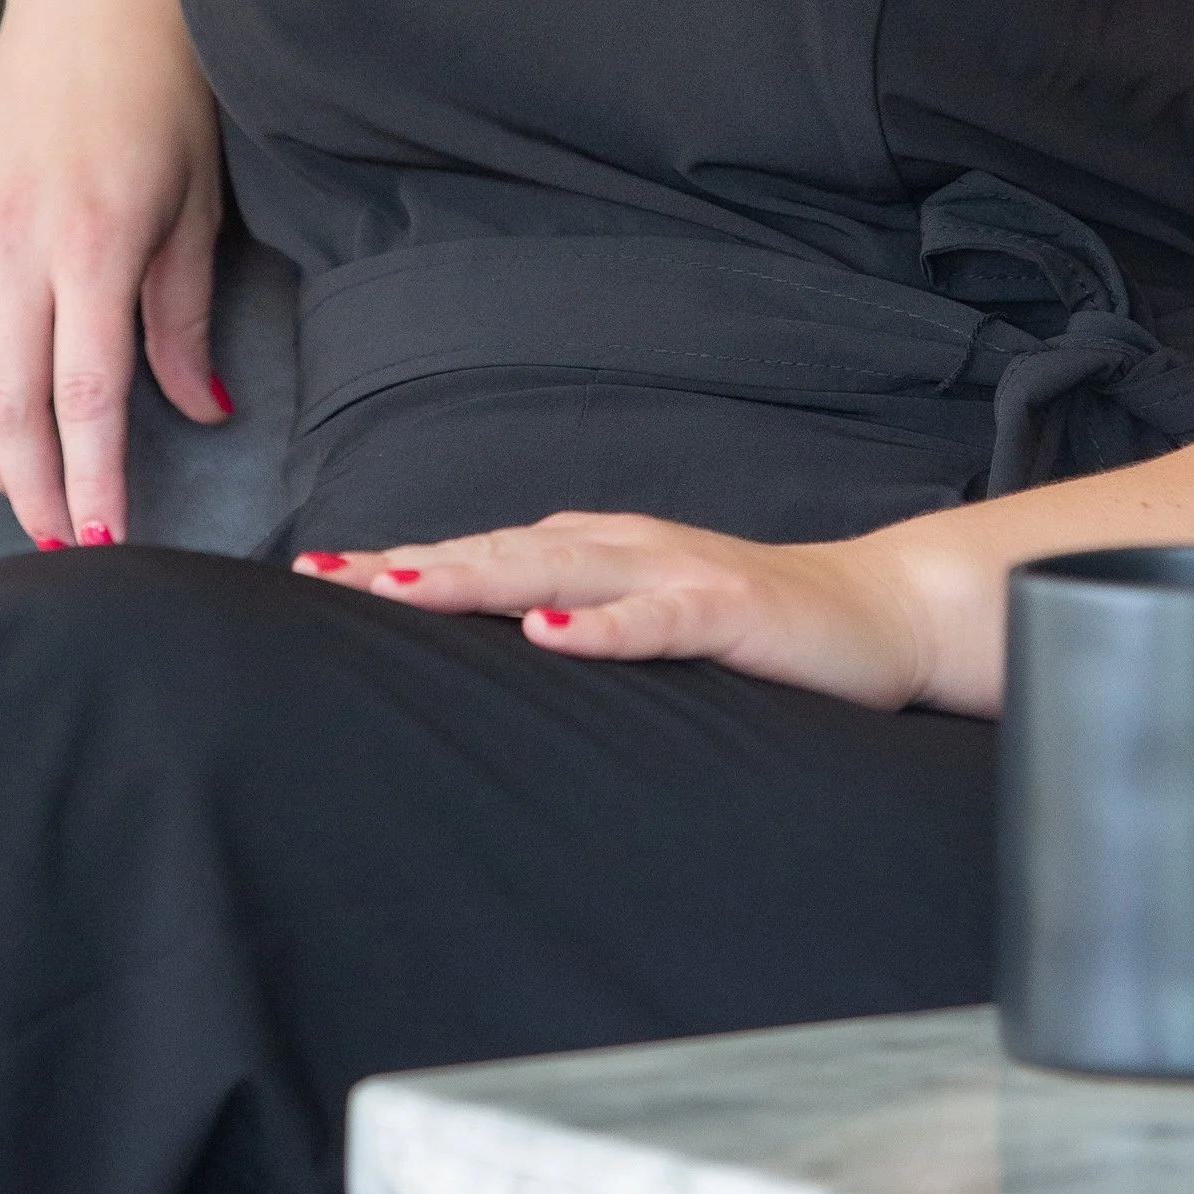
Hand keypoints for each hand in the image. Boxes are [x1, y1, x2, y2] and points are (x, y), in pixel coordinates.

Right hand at [0, 0, 226, 548]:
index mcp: (90, 242)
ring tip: (29, 493)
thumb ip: (185, 319)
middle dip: (34, 488)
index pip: (84, 398)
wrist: (95, 1)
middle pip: (9, 405)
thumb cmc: (165, 95)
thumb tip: (204, 411)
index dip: (91, 482)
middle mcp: (14, 244)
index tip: (103, 543)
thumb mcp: (196, 207)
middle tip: (61, 547)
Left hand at [293, 510, 940, 711]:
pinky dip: (600, 627)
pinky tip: (551, 635)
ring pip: (560, 571)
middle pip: (499, 552)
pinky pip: (656, 620)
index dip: (402, 563)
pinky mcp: (729, 610)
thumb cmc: (753, 621)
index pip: (482, 553)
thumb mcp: (647, 616)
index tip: (316, 574)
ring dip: (478, 579)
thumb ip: (575, 618)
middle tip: (323, 577)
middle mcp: (624, 547)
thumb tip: (485, 646)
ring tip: (401, 588)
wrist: (877, 612)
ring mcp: (676, 573)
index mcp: (598, 550)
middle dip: (409, 566)